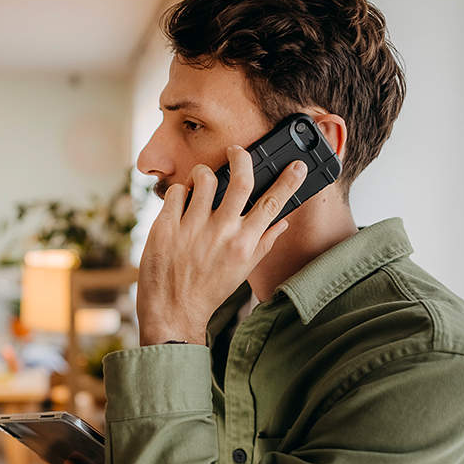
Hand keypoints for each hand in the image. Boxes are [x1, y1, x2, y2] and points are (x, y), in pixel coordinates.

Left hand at [137, 146, 307, 344]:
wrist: (173, 312)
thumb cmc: (209, 291)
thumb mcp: (242, 270)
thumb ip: (263, 243)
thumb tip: (282, 221)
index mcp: (244, 244)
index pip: (273, 204)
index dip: (289, 181)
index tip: (298, 165)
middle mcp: (221, 233)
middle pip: (241, 180)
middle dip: (242, 157)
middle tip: (236, 150)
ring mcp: (192, 229)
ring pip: (204, 178)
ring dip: (204, 172)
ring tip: (201, 180)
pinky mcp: (166, 227)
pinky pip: (176, 191)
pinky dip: (180, 191)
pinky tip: (181, 203)